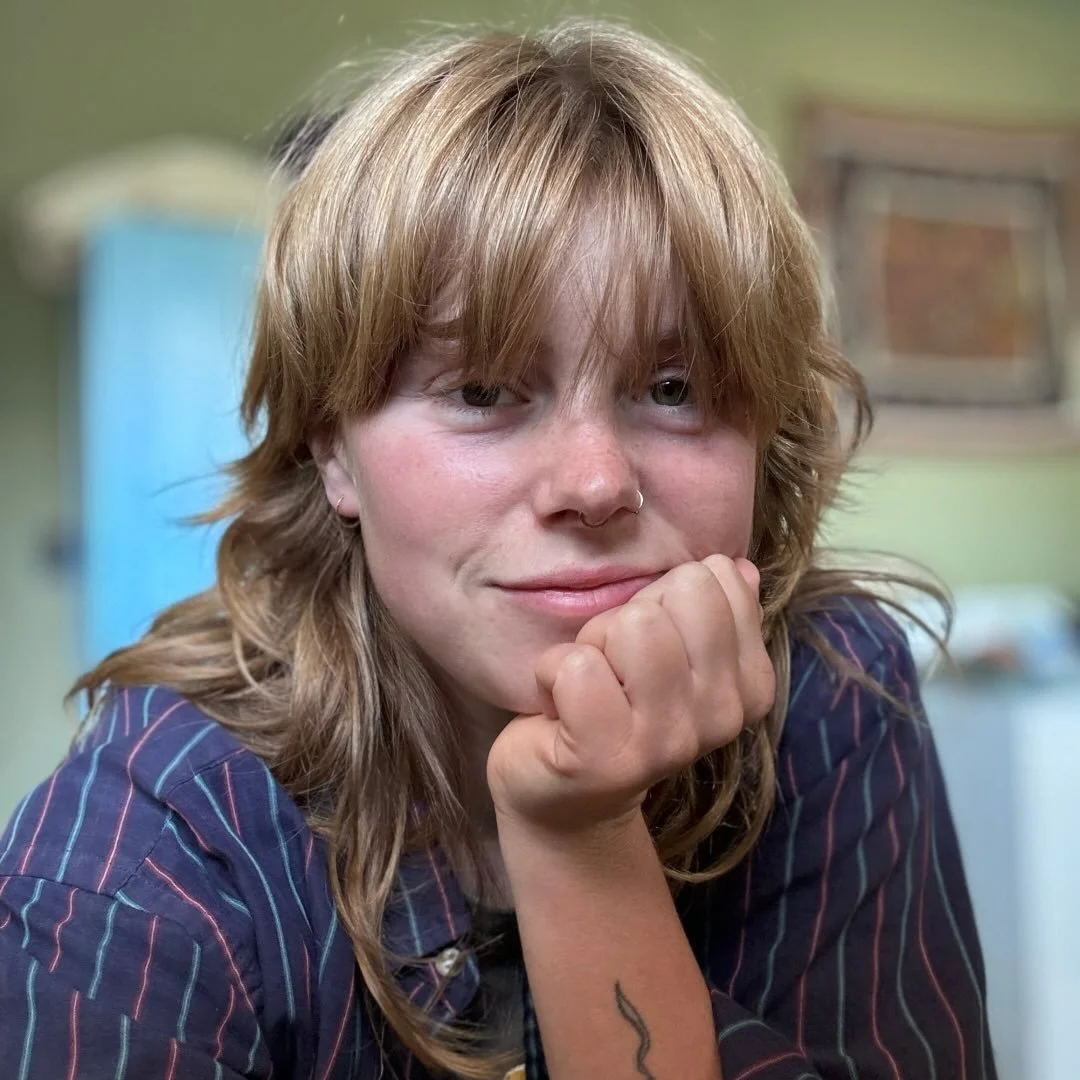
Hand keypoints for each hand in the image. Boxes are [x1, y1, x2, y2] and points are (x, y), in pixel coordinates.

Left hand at [486, 556, 775, 835]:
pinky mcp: (607, 757)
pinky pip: (577, 667)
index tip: (645, 647)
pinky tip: (560, 707)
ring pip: (633, 626)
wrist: (565, 796)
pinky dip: (552, 672)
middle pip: (680, 593)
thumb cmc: (612, 704)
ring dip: (593, 645)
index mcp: (749, 682)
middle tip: (613, 665)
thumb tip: (738, 568)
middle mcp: (723, 714)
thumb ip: (707, 607)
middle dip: (629, 615)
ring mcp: (668, 741)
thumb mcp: (667, 647)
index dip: (663, 598)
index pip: (714, 578)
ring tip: (589, 685)